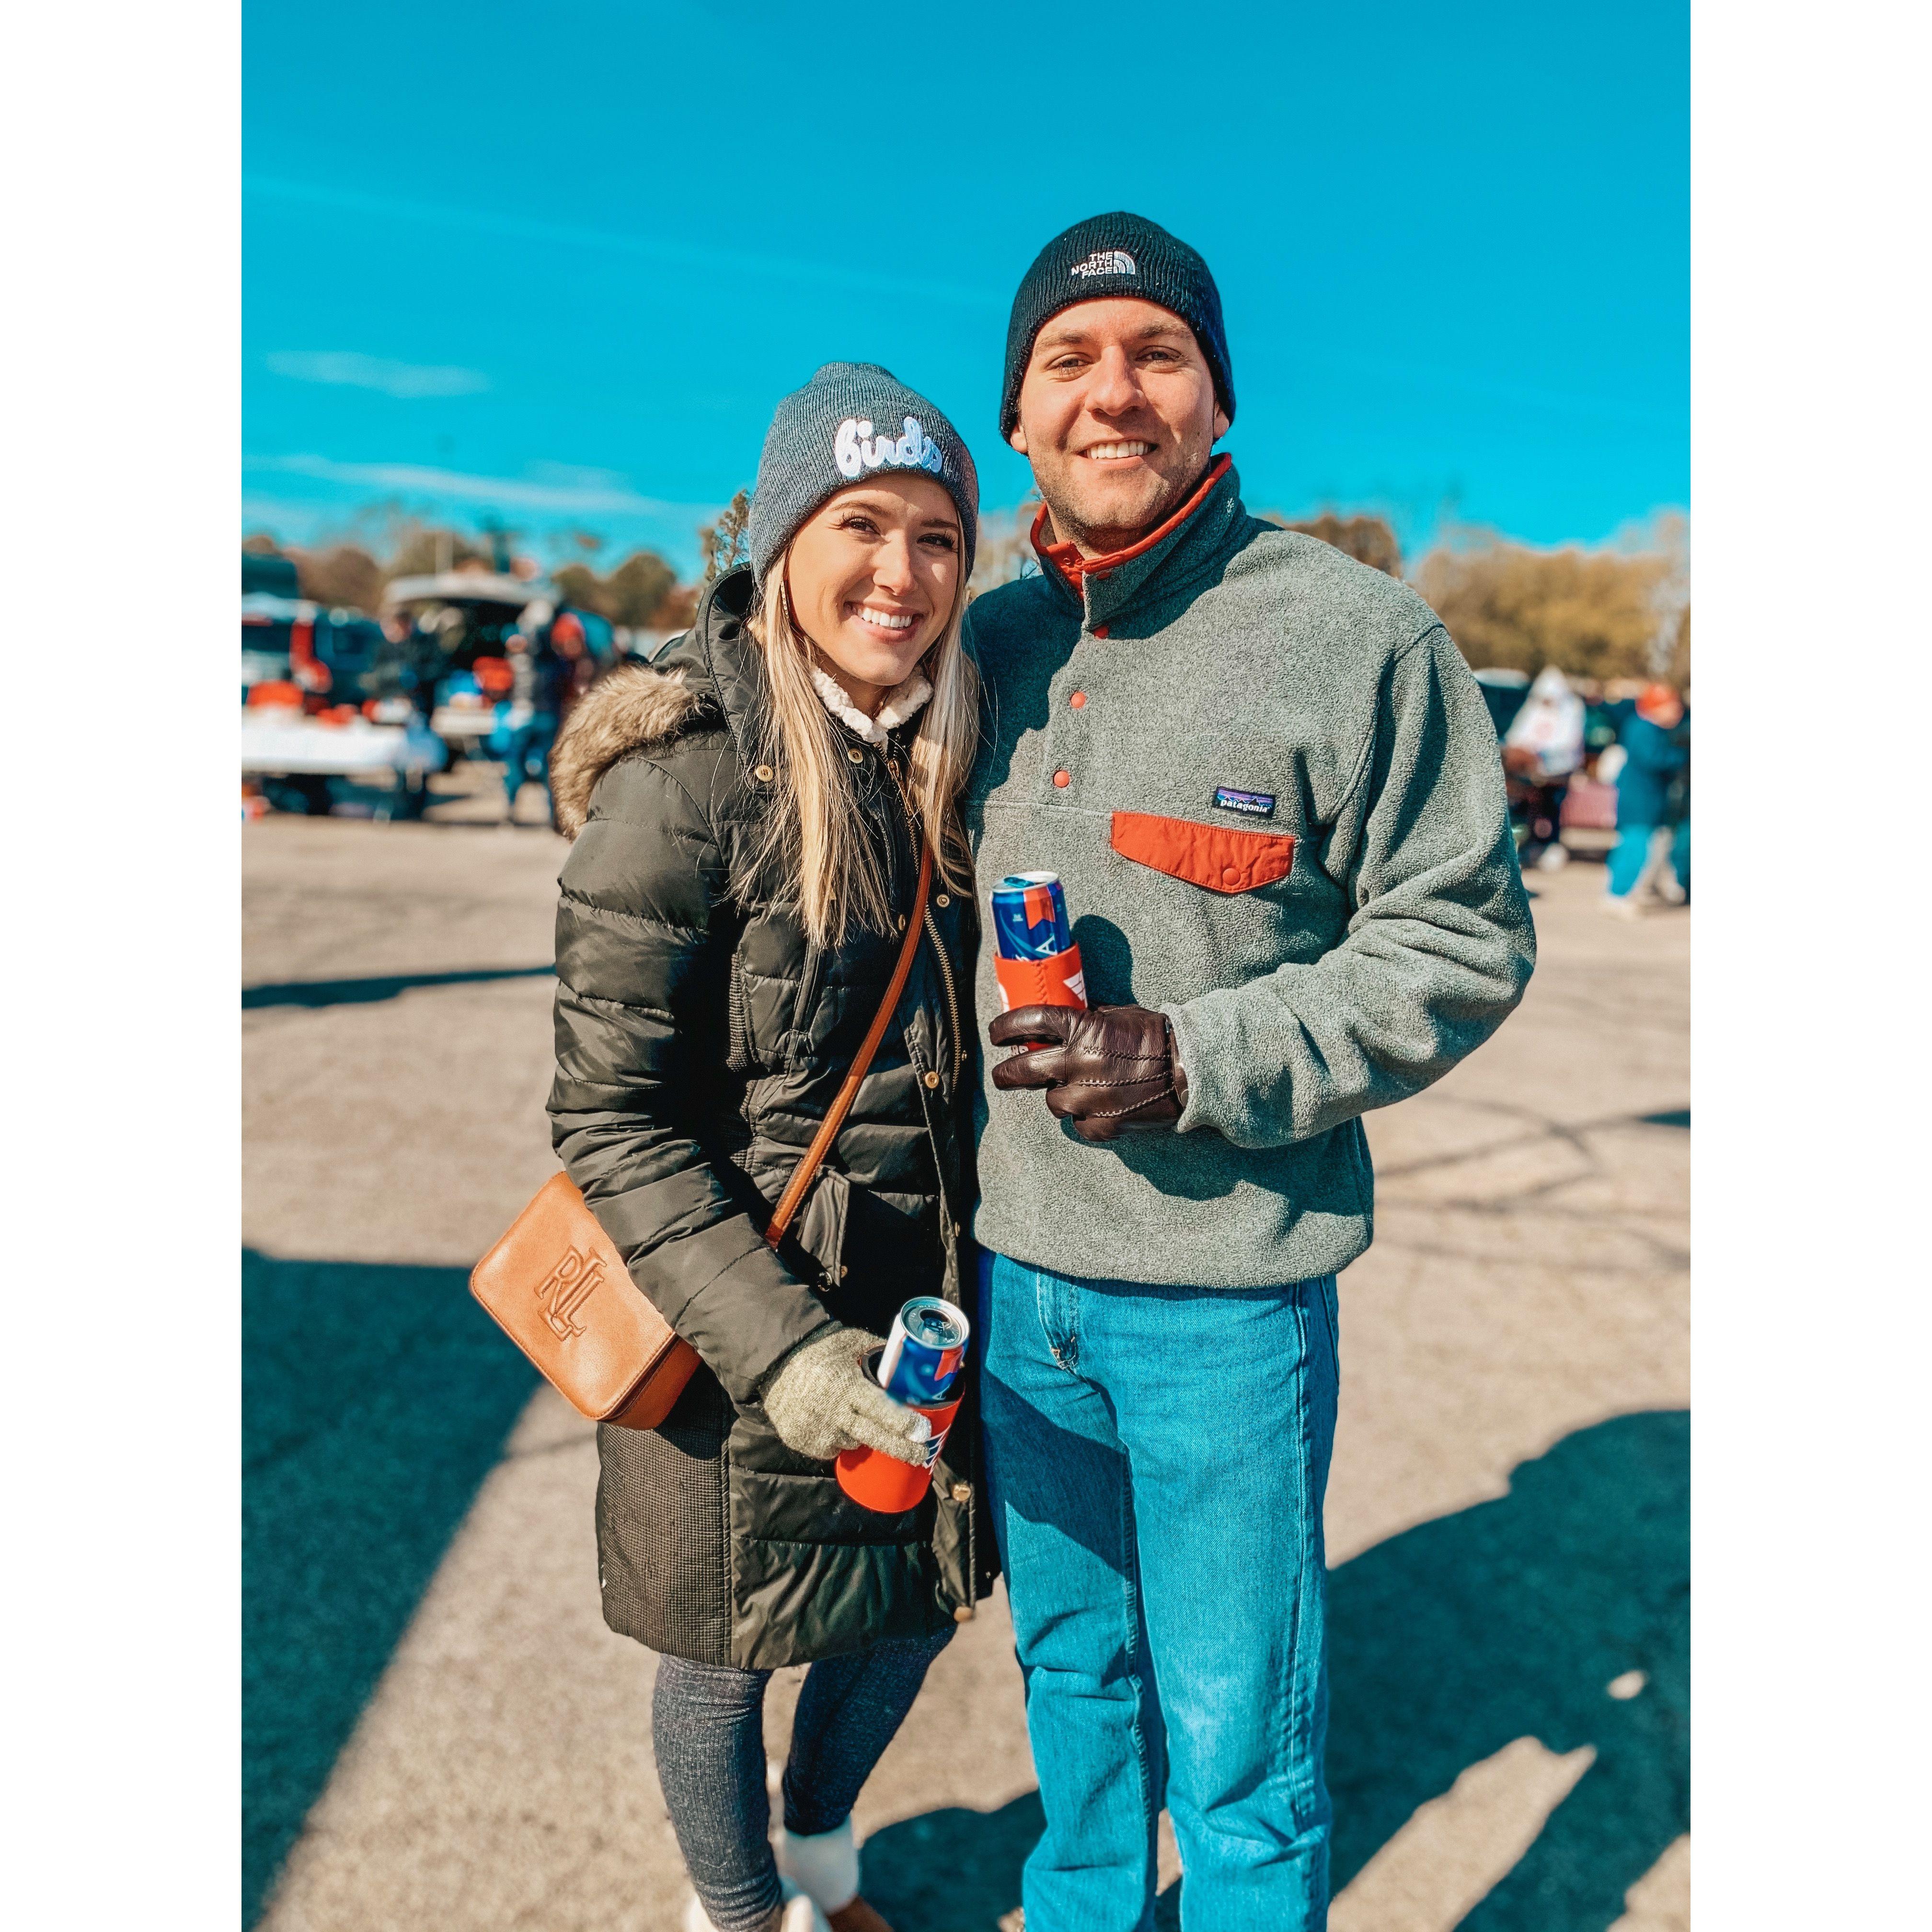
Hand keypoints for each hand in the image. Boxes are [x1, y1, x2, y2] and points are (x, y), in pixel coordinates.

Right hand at [762, 1327, 932, 1464]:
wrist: (774, 1363)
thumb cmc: (819, 1350)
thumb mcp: (851, 1342)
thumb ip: (878, 1351)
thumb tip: (912, 1358)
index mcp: (847, 1386)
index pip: (881, 1410)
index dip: (904, 1424)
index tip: (923, 1433)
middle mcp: (832, 1413)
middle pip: (874, 1438)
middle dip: (901, 1449)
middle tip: (921, 1454)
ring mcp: (815, 1431)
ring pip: (852, 1443)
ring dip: (860, 1435)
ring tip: (852, 1415)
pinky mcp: (801, 1442)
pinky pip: (829, 1448)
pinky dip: (836, 1439)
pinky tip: (831, 1421)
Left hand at [989, 1003, 1187, 1142]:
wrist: (1188, 1070)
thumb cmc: (1153, 1036)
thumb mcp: (1116, 1014)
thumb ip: (1084, 1019)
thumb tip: (1054, 1022)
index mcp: (1081, 1029)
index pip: (1027, 1023)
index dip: (1004, 1028)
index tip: (995, 1034)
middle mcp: (1077, 1063)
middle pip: (1021, 1071)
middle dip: (1005, 1074)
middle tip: (1001, 1076)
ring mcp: (1086, 1098)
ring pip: (1052, 1101)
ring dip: (1059, 1093)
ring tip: (1081, 1087)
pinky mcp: (1099, 1125)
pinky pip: (1077, 1122)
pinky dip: (1084, 1114)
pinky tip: (1102, 1103)